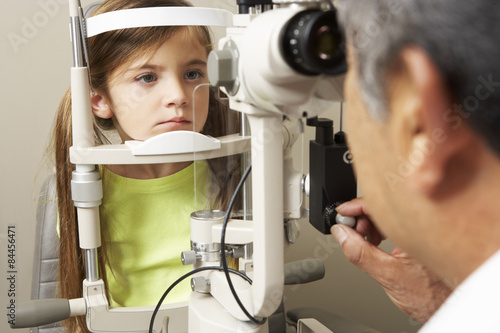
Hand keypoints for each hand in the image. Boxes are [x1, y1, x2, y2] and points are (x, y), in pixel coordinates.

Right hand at [331, 198, 451, 322]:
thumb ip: (360, 253)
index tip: (341, 213)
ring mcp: (422, 228)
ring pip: (388, 214)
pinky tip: (376, 241)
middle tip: (351, 232)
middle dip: (361, 218)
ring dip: (370, 225)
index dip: (355, 206)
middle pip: (382, 207)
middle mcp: (423, 223)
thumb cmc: (433, 296)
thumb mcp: (388, 275)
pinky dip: (381, 230)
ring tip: (365, 241)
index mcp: (418, 227)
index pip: (379, 204)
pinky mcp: (421, 234)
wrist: (452, 308)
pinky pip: (396, 222)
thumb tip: (341, 233)